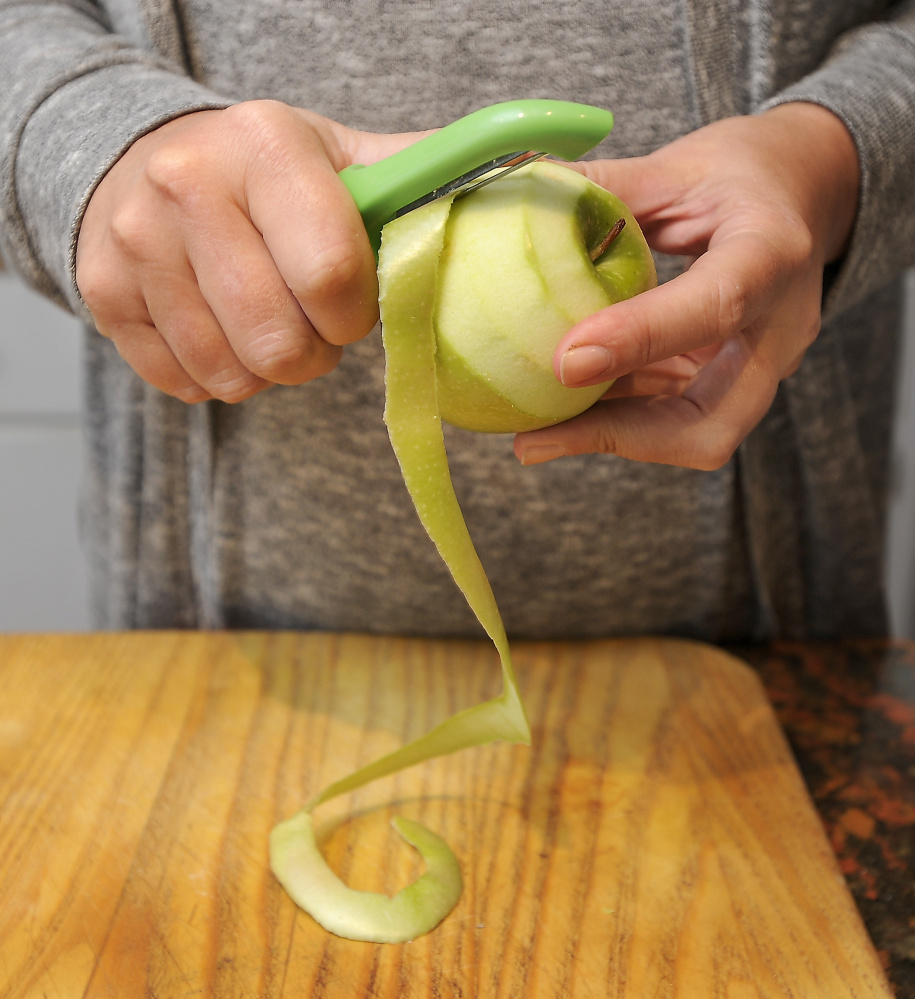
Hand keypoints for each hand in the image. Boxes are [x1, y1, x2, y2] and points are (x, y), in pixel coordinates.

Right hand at [76, 101, 425, 402]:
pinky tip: (220, 330)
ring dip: (267, 369)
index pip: (330, 276)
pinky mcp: (103, 292)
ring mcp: (135, 242)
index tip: (352, 303)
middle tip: (311, 325)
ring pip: (232, 374)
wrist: (148, 162)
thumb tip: (516, 172)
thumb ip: (412, 183)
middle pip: (280, 344)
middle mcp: (186, 185)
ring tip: (267, 322)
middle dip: (314, 355)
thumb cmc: (266, 175)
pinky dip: (218, 376)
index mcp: (265, 146)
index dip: (355, 314)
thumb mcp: (339, 157)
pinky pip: (186, 384)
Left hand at [513, 103, 859, 469]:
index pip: (716, 305)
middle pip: (713, 422)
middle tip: (534, 439)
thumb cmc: (741, 174)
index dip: (640, 339)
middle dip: (619, 436)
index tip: (565, 362)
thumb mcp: (675, 167)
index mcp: (772, 252)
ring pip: (693, 435)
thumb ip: (605, 193)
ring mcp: (761, 365)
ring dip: (607, 435)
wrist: (802, 193)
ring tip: (533, 434)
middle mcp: (779, 328)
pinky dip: (616, 416)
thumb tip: (516, 202)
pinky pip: (674, 416)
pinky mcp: (734, 383)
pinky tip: (562, 408)